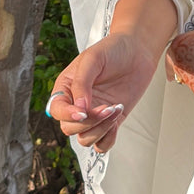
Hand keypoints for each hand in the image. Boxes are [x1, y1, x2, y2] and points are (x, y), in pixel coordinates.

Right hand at [46, 31, 161, 151]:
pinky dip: (108, 139)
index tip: (83, 111)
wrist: (137, 51)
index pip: (57, 110)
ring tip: (115, 109)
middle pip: (70, 128)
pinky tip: (116, 121)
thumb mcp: (93, 59)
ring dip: (100, 130)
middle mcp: (77, 105)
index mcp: (66, 88)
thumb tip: (79, 108)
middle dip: (89, 122)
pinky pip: (102, 144)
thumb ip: (82, 83)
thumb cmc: (112, 50)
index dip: (67, 115)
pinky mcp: (110, 122)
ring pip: (85, 139)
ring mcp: (93, 115)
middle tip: (108, 106)